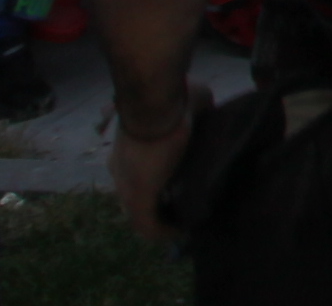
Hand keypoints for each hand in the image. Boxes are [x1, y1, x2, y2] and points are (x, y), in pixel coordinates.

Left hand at [114, 99, 188, 238]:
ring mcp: (127, 186)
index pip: (139, 174)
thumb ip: (199, 112)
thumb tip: (210, 113)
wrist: (157, 104)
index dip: (158, 182)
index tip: (179, 187)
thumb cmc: (173, 98)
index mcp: (128, 149)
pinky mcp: (138, 197)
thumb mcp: (192, 100)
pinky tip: (183, 232)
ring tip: (186, 222)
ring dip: (162, 220)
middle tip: (184, 207)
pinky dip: (164, 232)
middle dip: (158, 204)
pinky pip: (148, 225)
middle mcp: (121, 171)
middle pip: (137, 196)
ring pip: (141, 213)